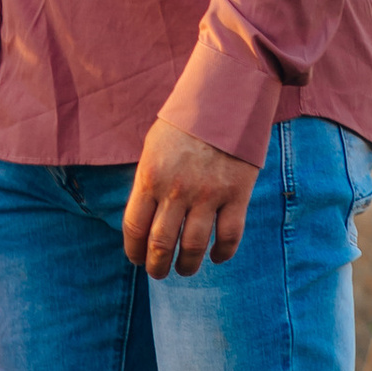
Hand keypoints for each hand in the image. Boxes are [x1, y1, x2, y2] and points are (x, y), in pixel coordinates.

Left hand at [122, 120, 260, 278]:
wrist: (226, 98)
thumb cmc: (185, 123)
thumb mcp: (154, 148)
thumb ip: (148, 183)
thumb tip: (143, 221)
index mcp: (150, 176)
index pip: (135, 228)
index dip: (134, 251)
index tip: (137, 259)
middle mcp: (176, 190)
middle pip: (161, 244)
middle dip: (157, 266)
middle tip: (158, 272)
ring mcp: (208, 194)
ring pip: (193, 247)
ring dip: (187, 266)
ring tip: (186, 269)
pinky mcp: (237, 194)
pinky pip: (229, 236)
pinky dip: (223, 253)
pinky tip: (217, 256)